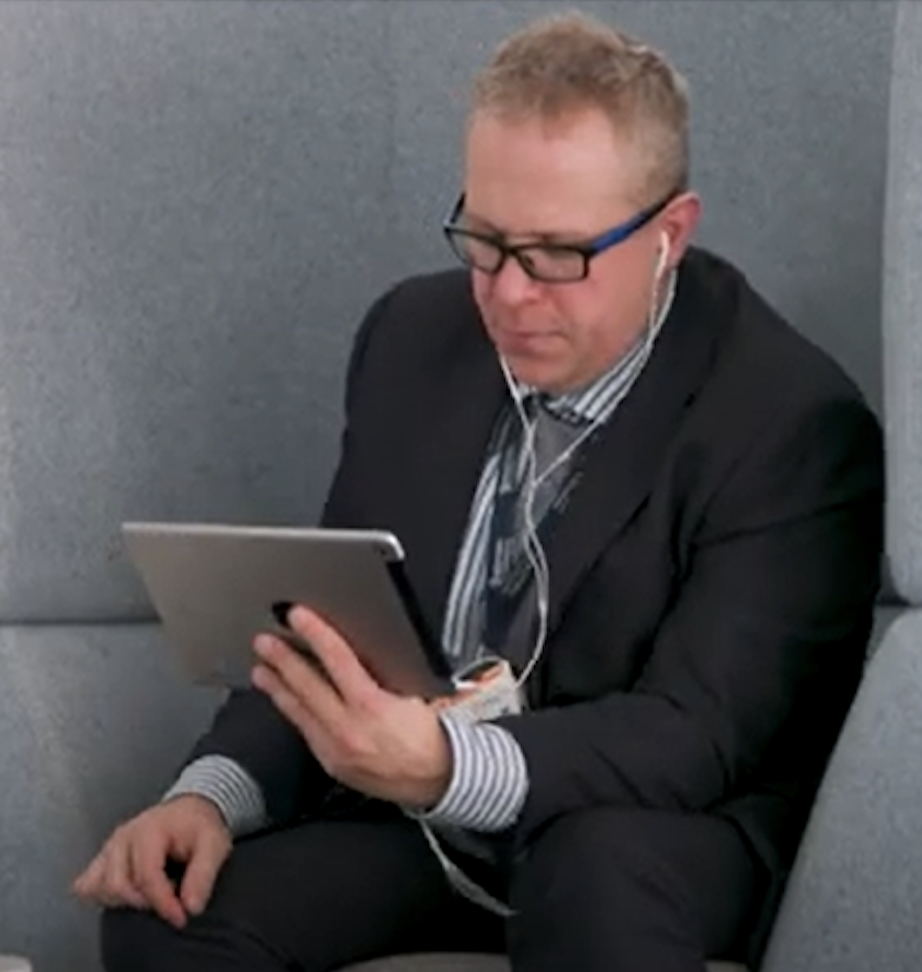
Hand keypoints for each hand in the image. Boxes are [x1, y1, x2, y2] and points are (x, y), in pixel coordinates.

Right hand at [72, 795, 231, 928]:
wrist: (189, 811)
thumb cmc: (199, 827)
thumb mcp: (215, 844)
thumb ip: (204, 874)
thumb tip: (191, 906)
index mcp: (150, 830)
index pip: (146, 876)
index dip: (163, 903)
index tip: (182, 917)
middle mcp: (123, 837)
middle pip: (119, 885)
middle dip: (146, 902)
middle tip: (171, 900)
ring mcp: (110, 847)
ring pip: (101, 888)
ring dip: (126, 900)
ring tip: (154, 892)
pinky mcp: (103, 858)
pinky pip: (89, 886)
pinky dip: (105, 896)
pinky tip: (131, 893)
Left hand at [251, 605, 452, 808]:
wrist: (440, 778)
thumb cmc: (432, 736)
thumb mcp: (412, 694)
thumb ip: (382, 674)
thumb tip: (356, 649)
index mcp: (372, 707)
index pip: (336, 659)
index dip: (315, 633)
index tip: (297, 617)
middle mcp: (348, 730)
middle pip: (307, 686)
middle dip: (283, 660)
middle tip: (265, 642)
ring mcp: (336, 751)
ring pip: (298, 713)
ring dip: (278, 688)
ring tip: (261, 671)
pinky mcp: (332, 764)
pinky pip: (306, 733)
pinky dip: (294, 713)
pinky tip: (286, 702)